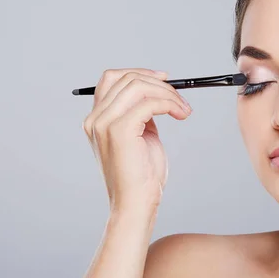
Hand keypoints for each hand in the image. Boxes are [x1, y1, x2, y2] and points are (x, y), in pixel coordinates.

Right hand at [82, 68, 191, 212]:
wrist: (136, 204)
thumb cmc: (141, 176)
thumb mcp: (140, 137)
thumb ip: (141, 115)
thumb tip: (159, 93)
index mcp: (96, 119)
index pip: (111, 79)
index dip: (139, 73)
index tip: (164, 79)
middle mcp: (95, 119)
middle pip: (126, 78)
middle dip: (159, 84)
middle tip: (180, 98)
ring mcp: (104, 124)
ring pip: (138, 86)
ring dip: (167, 94)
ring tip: (183, 110)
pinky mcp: (119, 130)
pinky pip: (149, 103)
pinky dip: (169, 104)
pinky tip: (181, 115)